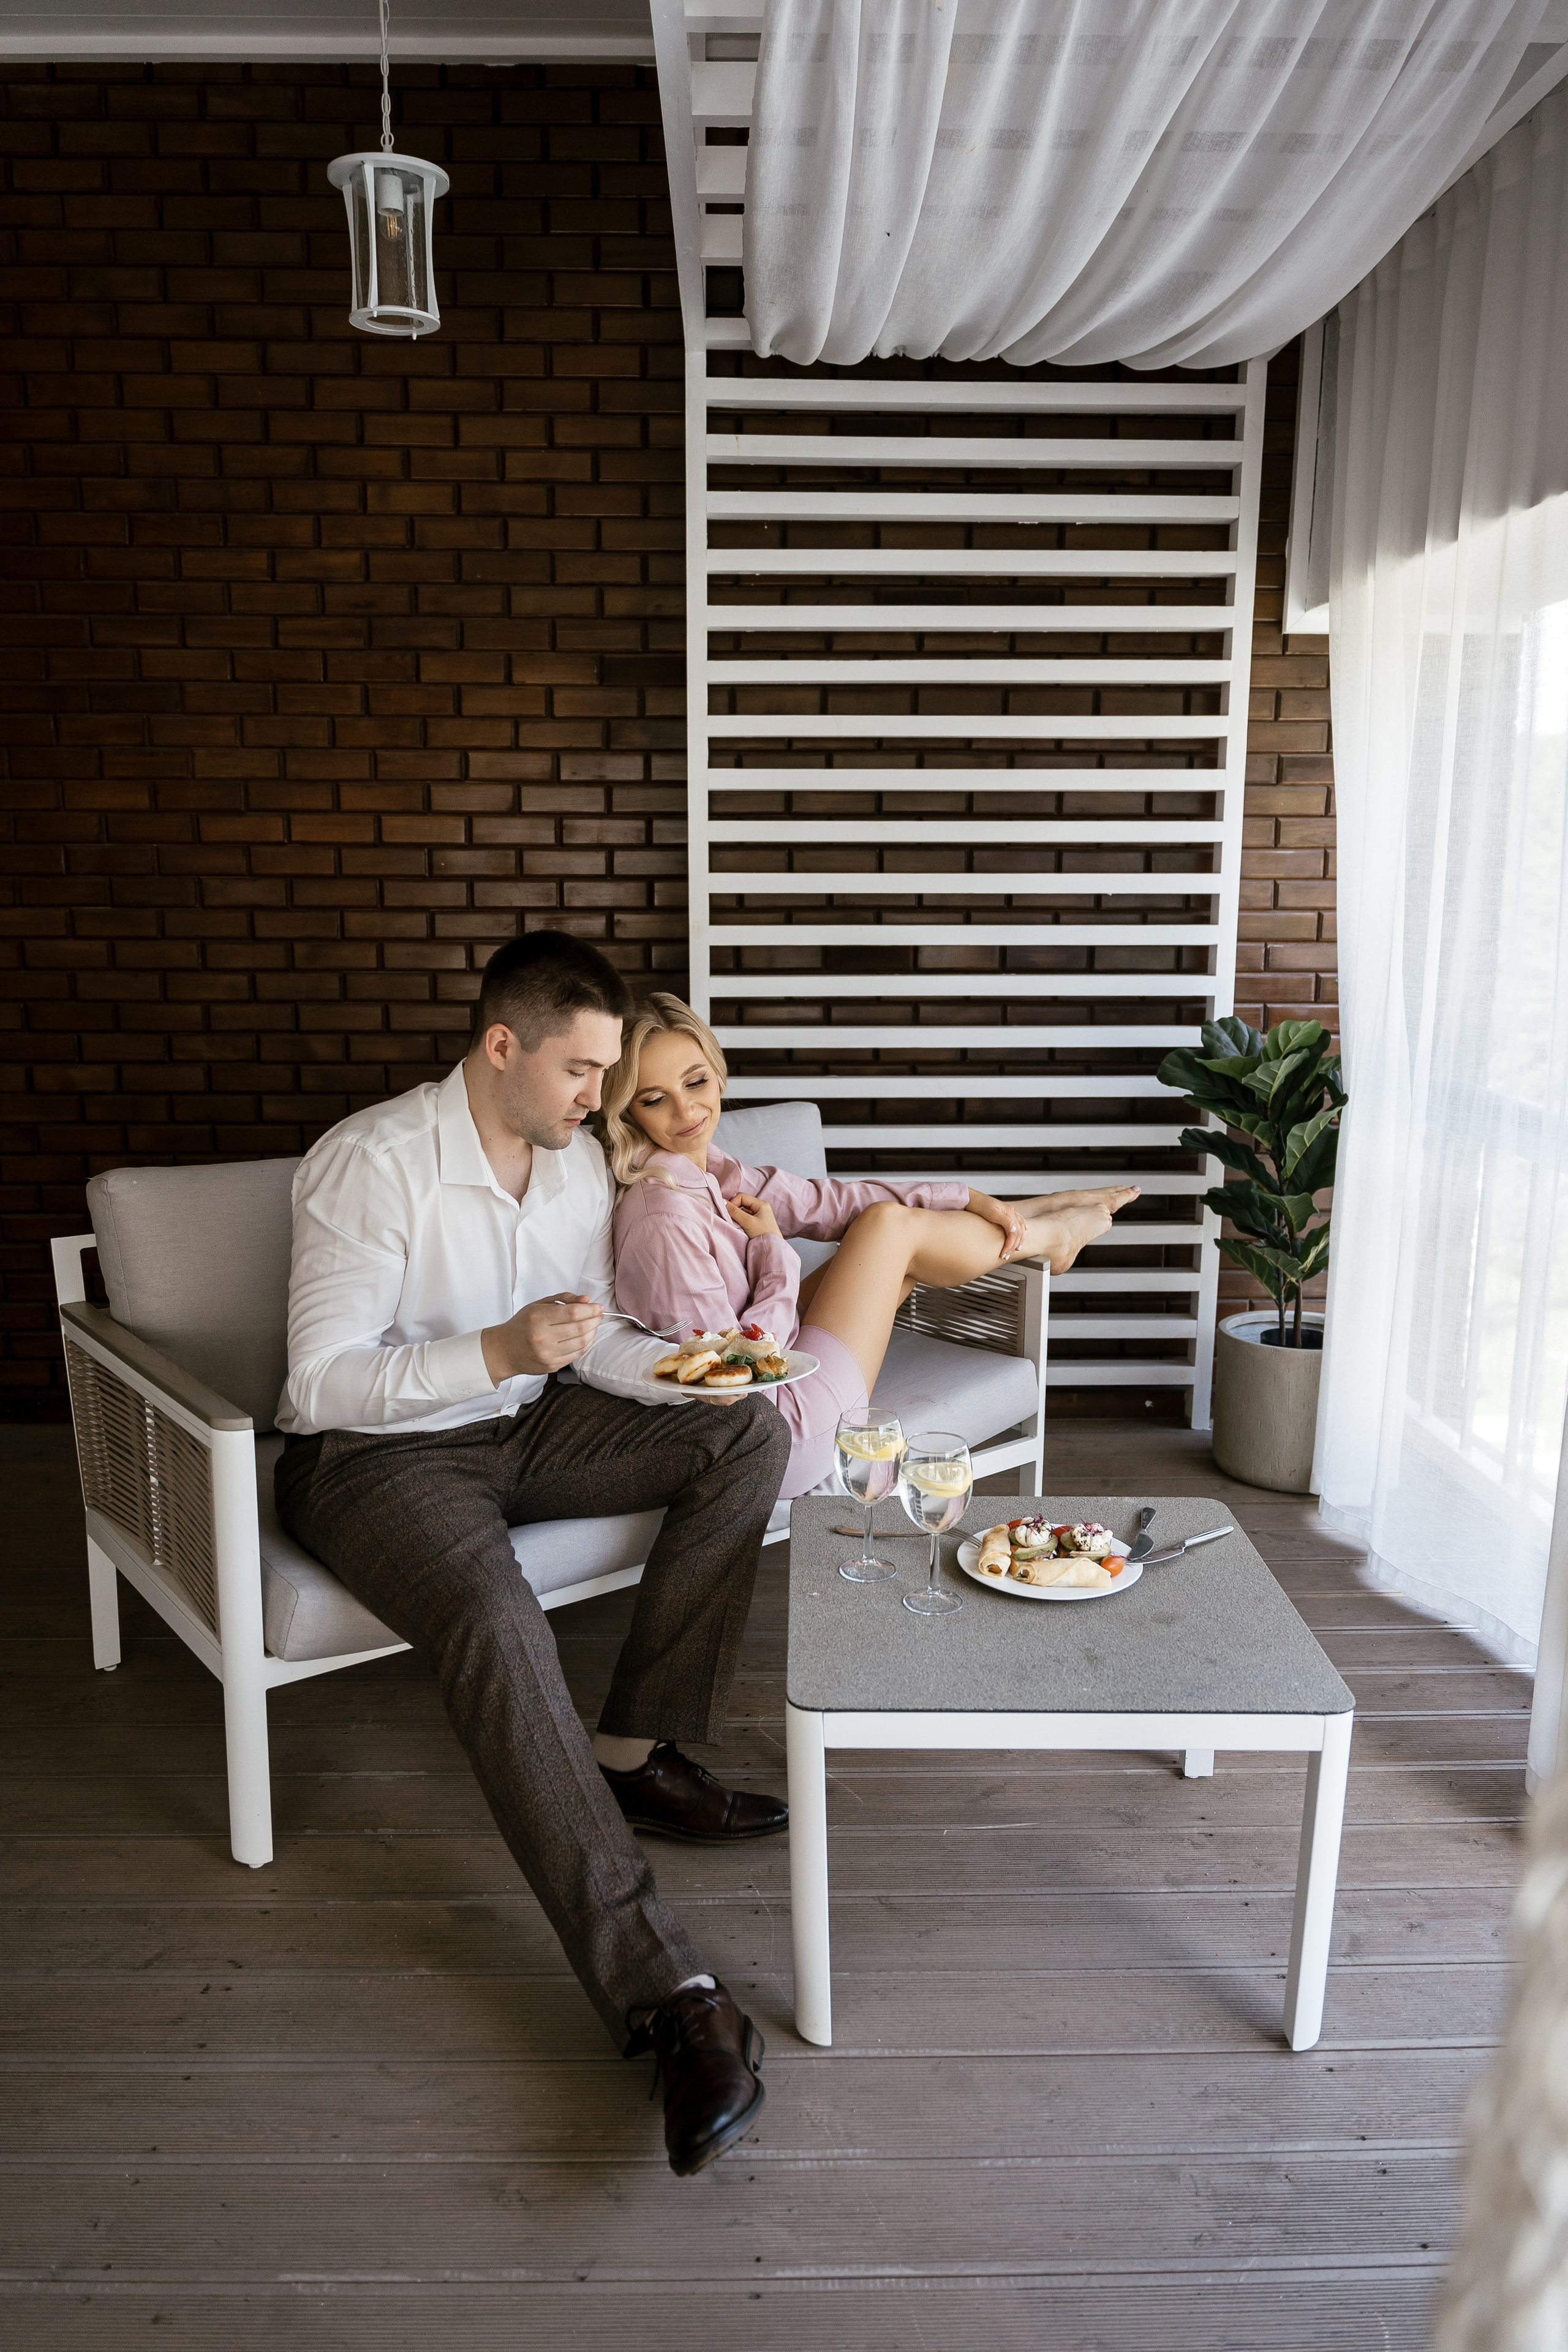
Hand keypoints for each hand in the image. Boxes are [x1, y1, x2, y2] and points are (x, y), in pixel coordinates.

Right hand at [481, 1292, 603, 1384]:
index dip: (591, 1309)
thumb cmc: (522, 1325)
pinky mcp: (552, 1366)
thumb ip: (563, 1299)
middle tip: (598, 1315)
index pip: (573, 1313)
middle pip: (580, 1328)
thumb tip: (585, 1299)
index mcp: (538, 1318)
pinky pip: (577, 1354)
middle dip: (595, 1320)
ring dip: (593, 1332)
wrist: (504, 1350)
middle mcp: (542, 1337)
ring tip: (594, 1325)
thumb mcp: (537, 1305)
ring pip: (582, 1342)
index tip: (598, 1307)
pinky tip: (586, 1337)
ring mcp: (548, 1354)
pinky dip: (586, 1344)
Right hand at [724, 1190, 781, 1240]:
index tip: (727, 1212)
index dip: (732, 1202)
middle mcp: (761, 1208)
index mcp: (761, 1204)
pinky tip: (737, 1227)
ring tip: (733, 1223)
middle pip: (742, 1203)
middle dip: (734, 1209)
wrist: (771, 1250)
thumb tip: (722, 1202)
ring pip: (742, 1211)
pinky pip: (744, 1218)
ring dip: (736, 1216)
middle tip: (728, 1217)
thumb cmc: (763, 1235)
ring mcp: (759, 1216)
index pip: (742, 1197)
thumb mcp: (748, 1222)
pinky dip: (739, 1221)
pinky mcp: (756, 1223)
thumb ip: (734, 1211)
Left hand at [967, 1188, 1025, 1262]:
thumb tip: (1014, 1230)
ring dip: (1019, 1240)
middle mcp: (1012, 1212)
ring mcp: (1009, 1211)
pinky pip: (1019, 1220)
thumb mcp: (991, 1213)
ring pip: (1021, 1228)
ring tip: (1016, 1249)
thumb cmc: (979, 1205)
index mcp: (1009, 1212)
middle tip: (1006, 1256)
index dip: (1009, 1245)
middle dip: (1013, 1246)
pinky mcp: (1006, 1212)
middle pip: (1018, 1232)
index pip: (1014, 1233)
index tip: (1003, 1254)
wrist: (971, 1197)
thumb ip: (1005, 1221)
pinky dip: (1022, 1227)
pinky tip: (1025, 1230)